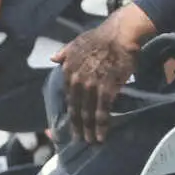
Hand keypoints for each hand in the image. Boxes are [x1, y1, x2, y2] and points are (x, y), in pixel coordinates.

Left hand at [53, 3, 153, 142]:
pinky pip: (102, 111)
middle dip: (77, 125)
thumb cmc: (102, 36)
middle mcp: (76, 79)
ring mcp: (90, 85)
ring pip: (87, 112)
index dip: (70, 110)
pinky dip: (101, 126)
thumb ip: (65, 52)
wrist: (121, 33)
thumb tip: (53, 58)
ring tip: (91, 141)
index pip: (67, 96)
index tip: (72, 121)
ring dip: (89, 129)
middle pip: (76, 107)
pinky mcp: (106, 89)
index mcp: (68, 69)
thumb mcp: (77, 42)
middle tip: (79, 139)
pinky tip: (102, 136)